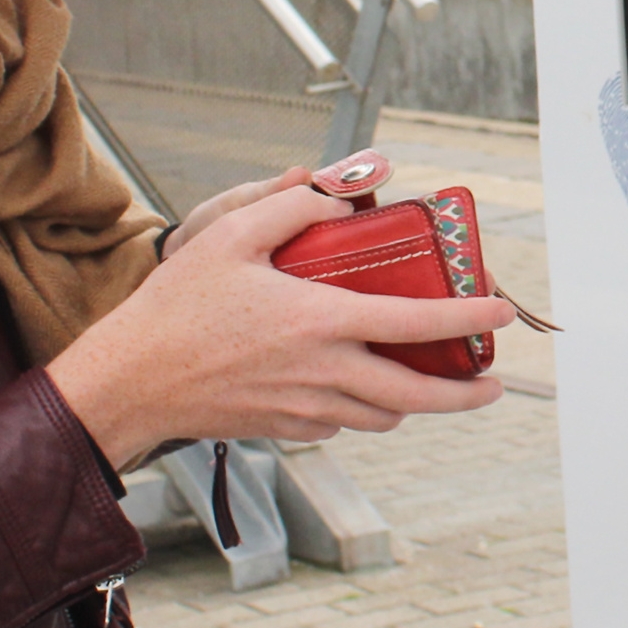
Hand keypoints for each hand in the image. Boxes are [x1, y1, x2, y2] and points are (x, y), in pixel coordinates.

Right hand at [48, 176, 513, 467]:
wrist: (128, 382)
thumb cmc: (175, 307)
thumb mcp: (229, 235)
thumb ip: (293, 208)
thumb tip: (343, 197)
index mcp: (320, 322)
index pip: (415, 324)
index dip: (466, 318)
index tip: (500, 312)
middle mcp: (322, 374)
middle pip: (415, 395)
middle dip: (464, 393)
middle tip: (492, 384)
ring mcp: (304, 409)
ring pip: (381, 417)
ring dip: (413, 403)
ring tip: (431, 384)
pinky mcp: (283, 430)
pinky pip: (339, 424)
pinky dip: (360, 410)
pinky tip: (354, 388)